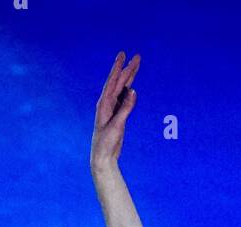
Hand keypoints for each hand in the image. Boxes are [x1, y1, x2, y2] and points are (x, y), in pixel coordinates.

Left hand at [91, 50, 139, 173]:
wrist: (103, 157)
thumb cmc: (106, 142)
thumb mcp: (117, 125)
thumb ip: (126, 108)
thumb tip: (133, 90)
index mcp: (104, 104)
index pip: (112, 82)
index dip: (118, 68)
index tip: (123, 55)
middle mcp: (107, 104)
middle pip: (119, 82)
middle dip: (128, 69)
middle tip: (137, 57)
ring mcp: (112, 109)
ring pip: (122, 89)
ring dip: (129, 77)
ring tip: (136, 65)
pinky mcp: (117, 115)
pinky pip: (124, 98)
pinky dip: (129, 90)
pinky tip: (132, 84)